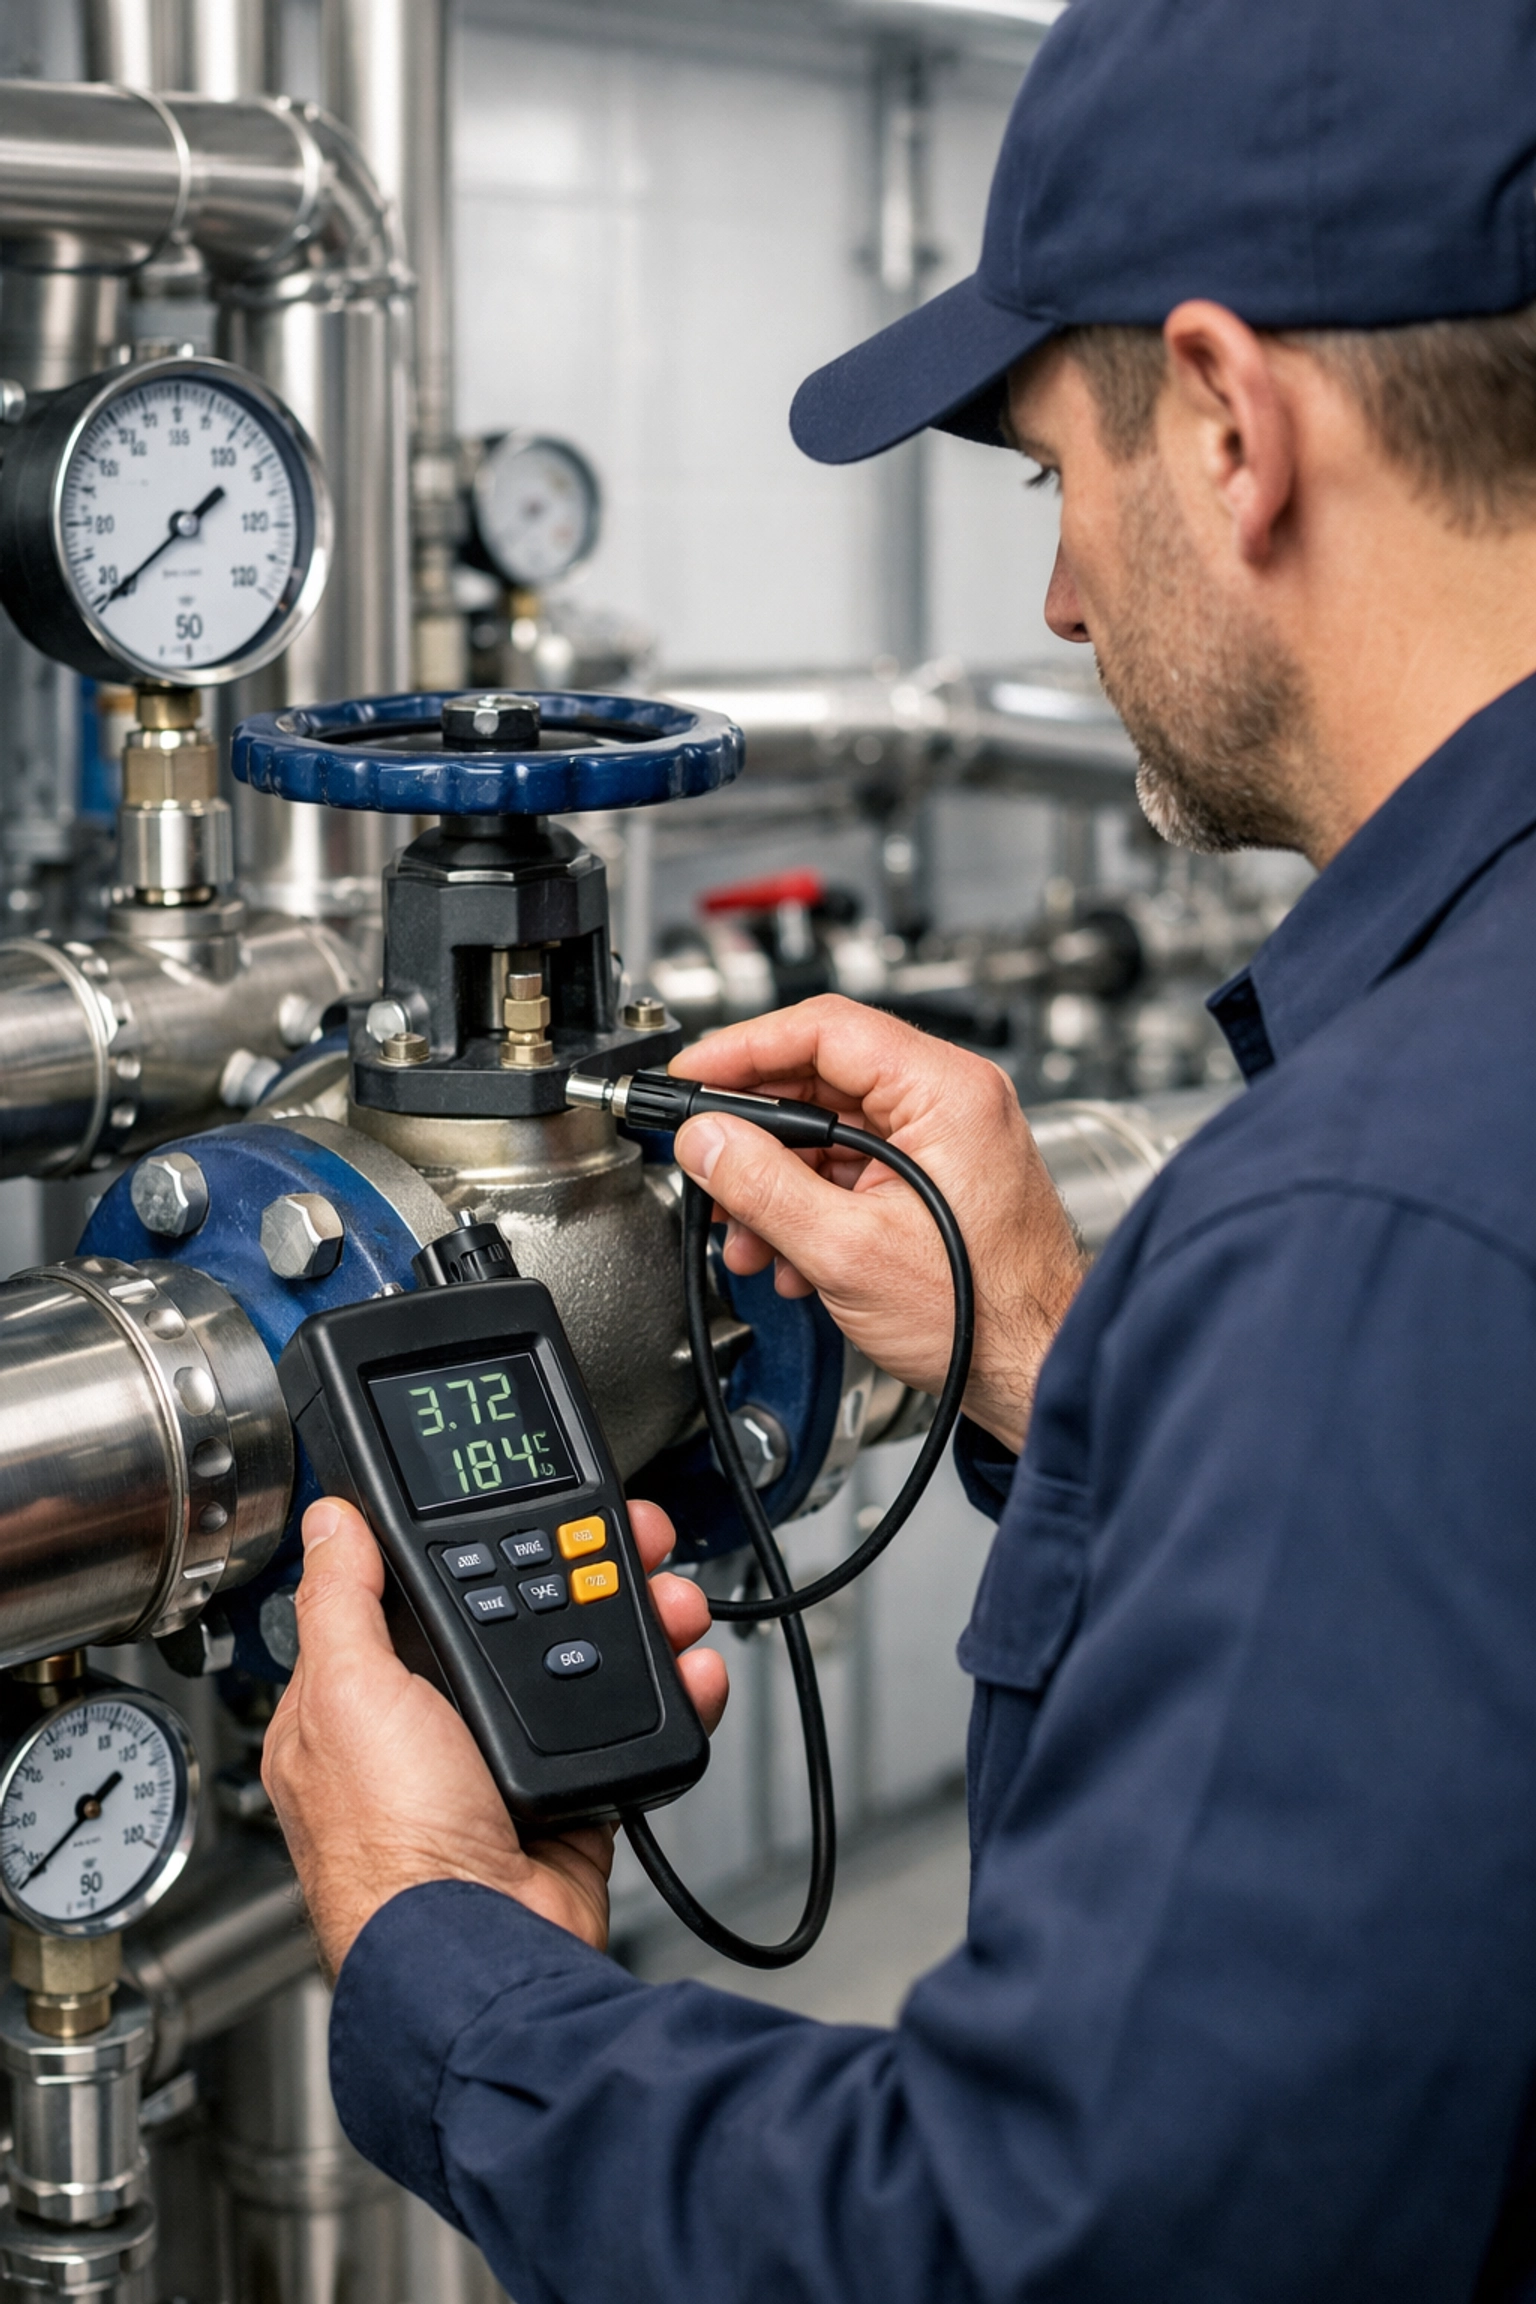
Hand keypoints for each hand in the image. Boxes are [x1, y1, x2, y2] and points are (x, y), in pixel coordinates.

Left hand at [262, 1497, 726, 1976]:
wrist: (485, 1953)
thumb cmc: (393, 1848)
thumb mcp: (348, 1697)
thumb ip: (339, 1602)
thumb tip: (325, 1522)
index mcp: (362, 1705)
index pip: (419, 1595)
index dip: (477, 1546)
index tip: (530, 1513)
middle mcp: (432, 1733)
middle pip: (517, 1618)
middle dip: (583, 1575)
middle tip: (631, 1545)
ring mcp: (503, 1766)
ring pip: (585, 1664)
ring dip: (640, 1623)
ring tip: (672, 1600)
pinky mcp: (572, 1799)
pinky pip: (628, 1730)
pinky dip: (670, 1698)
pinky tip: (687, 1671)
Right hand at [672, 995, 1084, 1454]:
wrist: (1036, 1368)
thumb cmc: (985, 1314)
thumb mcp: (848, 1251)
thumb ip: (764, 1186)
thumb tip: (706, 1141)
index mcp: (946, 1092)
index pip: (825, 1029)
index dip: (745, 1047)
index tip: (694, 1075)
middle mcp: (952, 1101)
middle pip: (822, 1077)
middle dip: (753, 1130)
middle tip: (703, 1157)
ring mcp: (946, 1139)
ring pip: (831, 1129)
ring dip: (776, 1178)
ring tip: (744, 1228)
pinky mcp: (937, 1178)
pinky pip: (853, 1167)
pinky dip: (810, 1202)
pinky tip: (786, 1250)